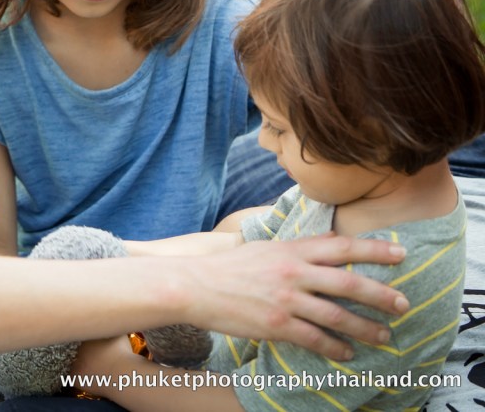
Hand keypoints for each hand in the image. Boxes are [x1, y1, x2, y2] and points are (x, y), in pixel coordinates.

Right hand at [181, 234, 408, 359]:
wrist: (194, 286)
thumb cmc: (228, 267)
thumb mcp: (264, 247)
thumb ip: (298, 247)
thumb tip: (329, 242)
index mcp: (290, 250)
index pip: (341, 246)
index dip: (374, 249)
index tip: (401, 253)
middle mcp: (292, 272)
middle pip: (348, 282)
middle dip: (381, 295)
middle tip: (403, 304)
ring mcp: (285, 299)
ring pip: (337, 316)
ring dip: (366, 328)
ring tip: (384, 336)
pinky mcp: (275, 324)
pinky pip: (314, 339)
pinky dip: (335, 348)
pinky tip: (347, 354)